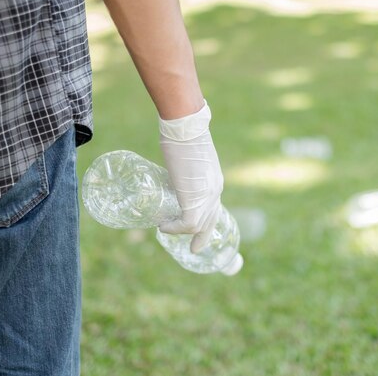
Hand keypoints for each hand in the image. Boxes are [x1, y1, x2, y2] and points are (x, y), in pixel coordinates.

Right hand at [158, 101, 223, 253]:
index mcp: (214, 180)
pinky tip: (162, 226)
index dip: (207, 220)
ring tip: (164, 228)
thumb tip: (168, 165)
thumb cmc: (182, 133)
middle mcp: (215, 189)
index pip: (214, 207)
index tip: (199, 230)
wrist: (186, 126)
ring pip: (198, 225)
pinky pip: (188, 223)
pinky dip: (175, 228)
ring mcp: (207, 194)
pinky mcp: (195, 197)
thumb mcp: (185, 155)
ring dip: (181, 231)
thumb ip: (181, 166)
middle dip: (203, 237)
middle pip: (212, 220)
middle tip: (194, 250)